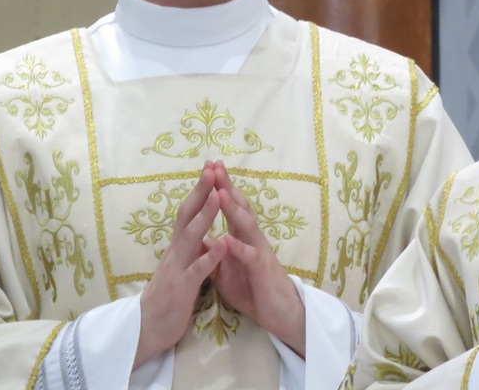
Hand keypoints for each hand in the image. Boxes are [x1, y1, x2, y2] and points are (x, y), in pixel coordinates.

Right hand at [134, 162, 225, 368]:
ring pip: (191, 236)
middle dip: (200, 191)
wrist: (146, 331)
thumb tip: (199, 227)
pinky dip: (210, 256)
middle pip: (186, 215)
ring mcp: (177, 268)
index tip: (210, 168)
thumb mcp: (178, 266)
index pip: (187, 212)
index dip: (199, 190)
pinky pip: (198, 270)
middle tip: (211, 168)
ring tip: (219, 195)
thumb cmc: (167, 298)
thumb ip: (188, 247)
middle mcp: (175, 252)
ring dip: (206, 215)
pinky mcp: (182, 289)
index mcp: (177, 246)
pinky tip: (223, 243)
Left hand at [204, 161, 307, 355]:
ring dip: (232, 209)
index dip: (219, 187)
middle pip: (240, 206)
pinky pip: (250, 256)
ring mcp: (259, 251)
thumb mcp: (227, 268)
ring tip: (219, 193)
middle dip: (226, 186)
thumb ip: (215, 251)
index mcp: (241, 236)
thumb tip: (199, 238)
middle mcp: (252, 238)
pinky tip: (228, 238)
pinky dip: (238, 247)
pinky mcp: (262, 270)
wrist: (279, 312)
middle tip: (215, 166)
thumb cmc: (253, 287)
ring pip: (246, 225)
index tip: (208, 168)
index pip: (230, 206)